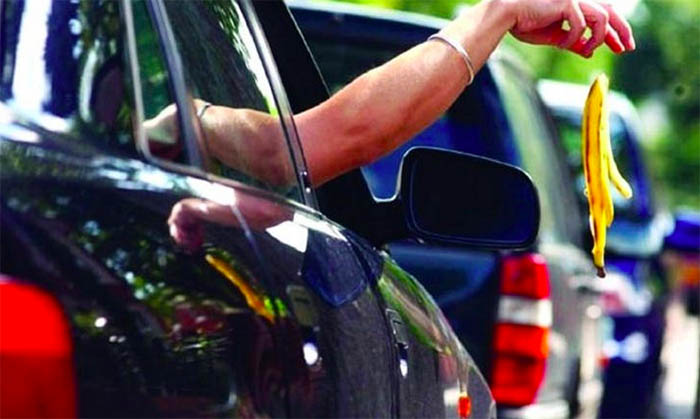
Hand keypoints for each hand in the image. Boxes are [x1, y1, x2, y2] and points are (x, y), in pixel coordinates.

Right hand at [506, 0, 634, 56]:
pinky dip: (573, 38)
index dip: (617, 32)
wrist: (507, 15)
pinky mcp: (567, 2)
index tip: (623, 47)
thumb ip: (574, 42)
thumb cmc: (525, 23)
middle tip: (627, 49)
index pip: (605, 16)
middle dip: (622, 31)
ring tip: (586, 48)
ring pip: (602, 18)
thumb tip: (590, 52)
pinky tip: (560, 45)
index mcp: (577, 4)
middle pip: (611, 12)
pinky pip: (580, 25)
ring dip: (598, 37)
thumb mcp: (555, 37)